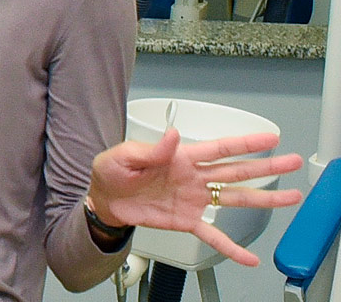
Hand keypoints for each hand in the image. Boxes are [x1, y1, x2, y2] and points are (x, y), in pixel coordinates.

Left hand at [87, 127, 303, 265]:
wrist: (103, 201)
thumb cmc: (111, 173)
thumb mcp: (123, 156)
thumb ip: (151, 150)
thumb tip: (172, 137)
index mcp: (180, 158)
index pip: (219, 148)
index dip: (245, 143)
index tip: (269, 139)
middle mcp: (193, 177)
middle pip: (236, 170)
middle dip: (266, 167)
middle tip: (291, 162)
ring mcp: (193, 199)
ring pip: (234, 198)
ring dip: (262, 199)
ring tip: (290, 199)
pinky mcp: (186, 221)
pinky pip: (212, 235)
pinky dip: (231, 247)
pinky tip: (248, 258)